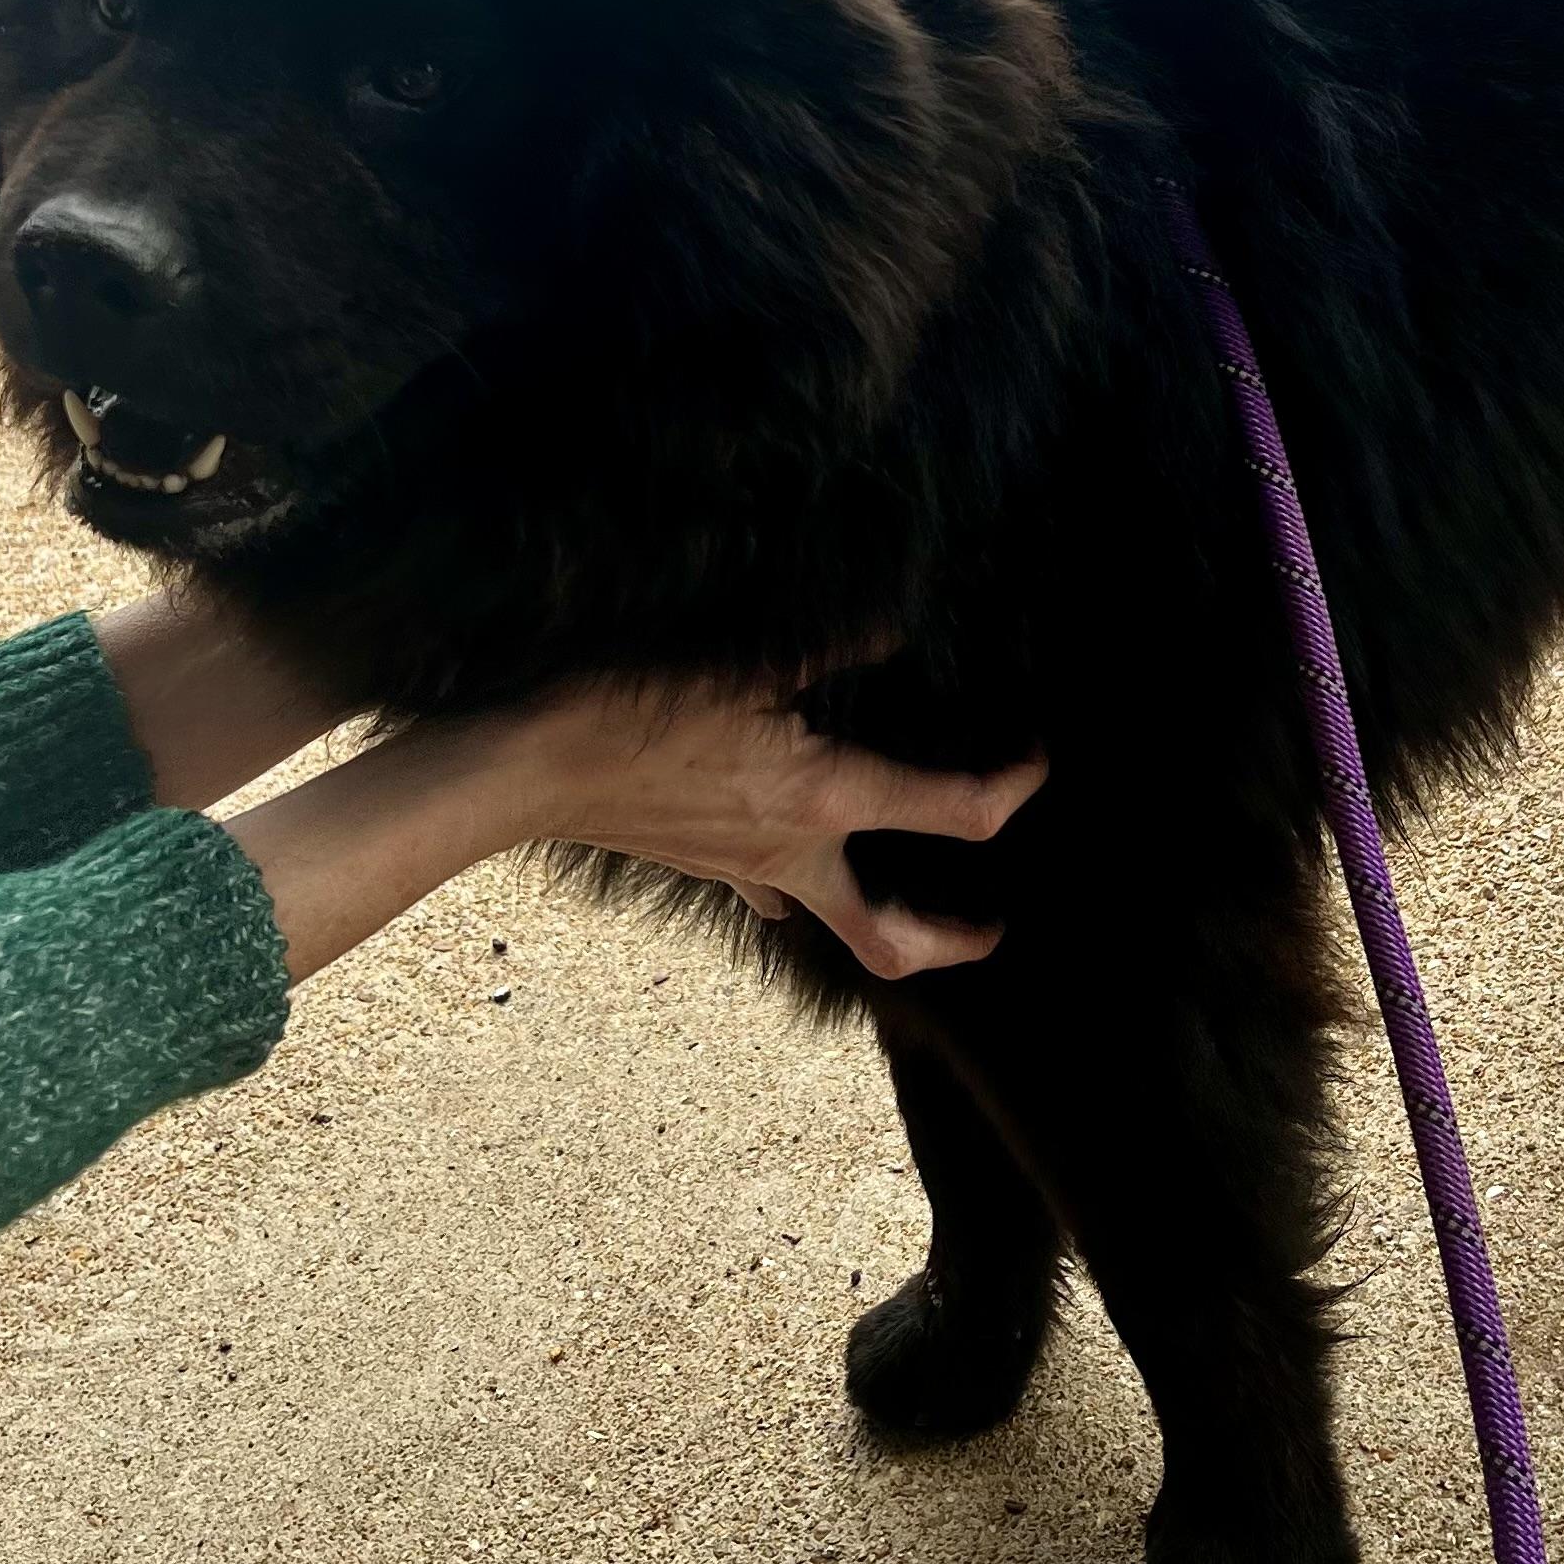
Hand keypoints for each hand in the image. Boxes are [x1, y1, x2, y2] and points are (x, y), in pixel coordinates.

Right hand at [505, 676, 1043, 979]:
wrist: (526, 767)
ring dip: (880, 921)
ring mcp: (750, 870)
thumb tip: (899, 622)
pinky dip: (795, 882)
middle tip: (993, 931)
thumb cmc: (631, 712)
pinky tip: (795, 859)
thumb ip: (833, 645)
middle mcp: (796, 852)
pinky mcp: (709, 865)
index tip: (1037, 761)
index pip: (953, 812)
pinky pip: (768, 891)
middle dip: (953, 942)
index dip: (1012, 789)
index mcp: (823, 799)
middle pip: (894, 935)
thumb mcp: (743, 664)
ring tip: (910, 902)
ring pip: (832, 924)